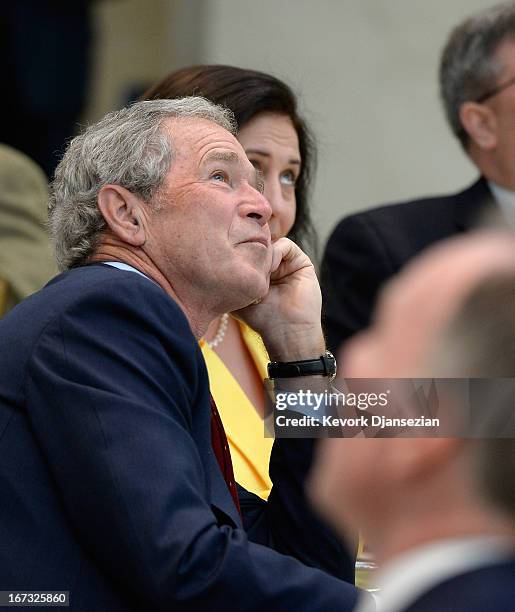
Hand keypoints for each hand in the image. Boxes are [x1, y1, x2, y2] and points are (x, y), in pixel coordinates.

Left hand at [236, 238, 324, 360]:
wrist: (286, 332)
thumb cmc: (261, 318)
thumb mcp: (240, 294)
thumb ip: (233, 276)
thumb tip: (218, 258)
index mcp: (259, 273)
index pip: (247, 251)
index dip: (238, 253)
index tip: (232, 264)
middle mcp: (273, 266)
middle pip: (258, 246)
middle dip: (250, 252)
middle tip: (245, 266)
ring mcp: (287, 263)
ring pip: (270, 245)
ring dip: (262, 255)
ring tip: (259, 273)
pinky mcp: (301, 262)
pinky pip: (285, 245)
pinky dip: (275, 253)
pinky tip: (271, 270)